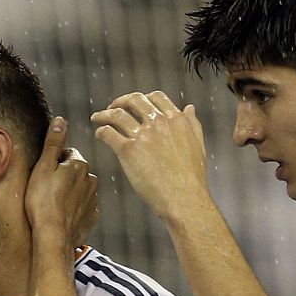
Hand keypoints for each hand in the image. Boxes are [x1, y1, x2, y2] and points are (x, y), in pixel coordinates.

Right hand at [25, 118, 99, 259]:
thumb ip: (53, 143)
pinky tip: (62, 217)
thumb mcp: (43, 168)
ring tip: (53, 205)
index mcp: (79, 165)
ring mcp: (93, 200)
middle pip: (75, 172)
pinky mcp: (91, 218)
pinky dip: (74, 210)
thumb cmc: (42, 202)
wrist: (53, 237)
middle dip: (63, 177)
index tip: (43, 174)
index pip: (67, 155)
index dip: (53, 162)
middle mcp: (91, 180)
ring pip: (80, 190)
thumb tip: (60, 120)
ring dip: (69, 194)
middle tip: (46, 190)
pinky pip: (83, 209)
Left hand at [90, 91, 209, 218]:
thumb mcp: (198, 144)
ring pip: (118, 115)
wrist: (183, 197)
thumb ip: (192, 124)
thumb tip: (189, 108)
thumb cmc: (191, 177)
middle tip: (112, 108)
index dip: (142, 98)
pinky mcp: (128, 150)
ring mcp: (143, 135)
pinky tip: (99, 135)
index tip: (134, 104)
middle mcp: (159, 123)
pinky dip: (101, 131)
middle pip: (134, 100)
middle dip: (120, 101)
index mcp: (176, 120)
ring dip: (104, 114)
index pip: (156, 97)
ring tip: (97, 118)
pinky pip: (108, 133)